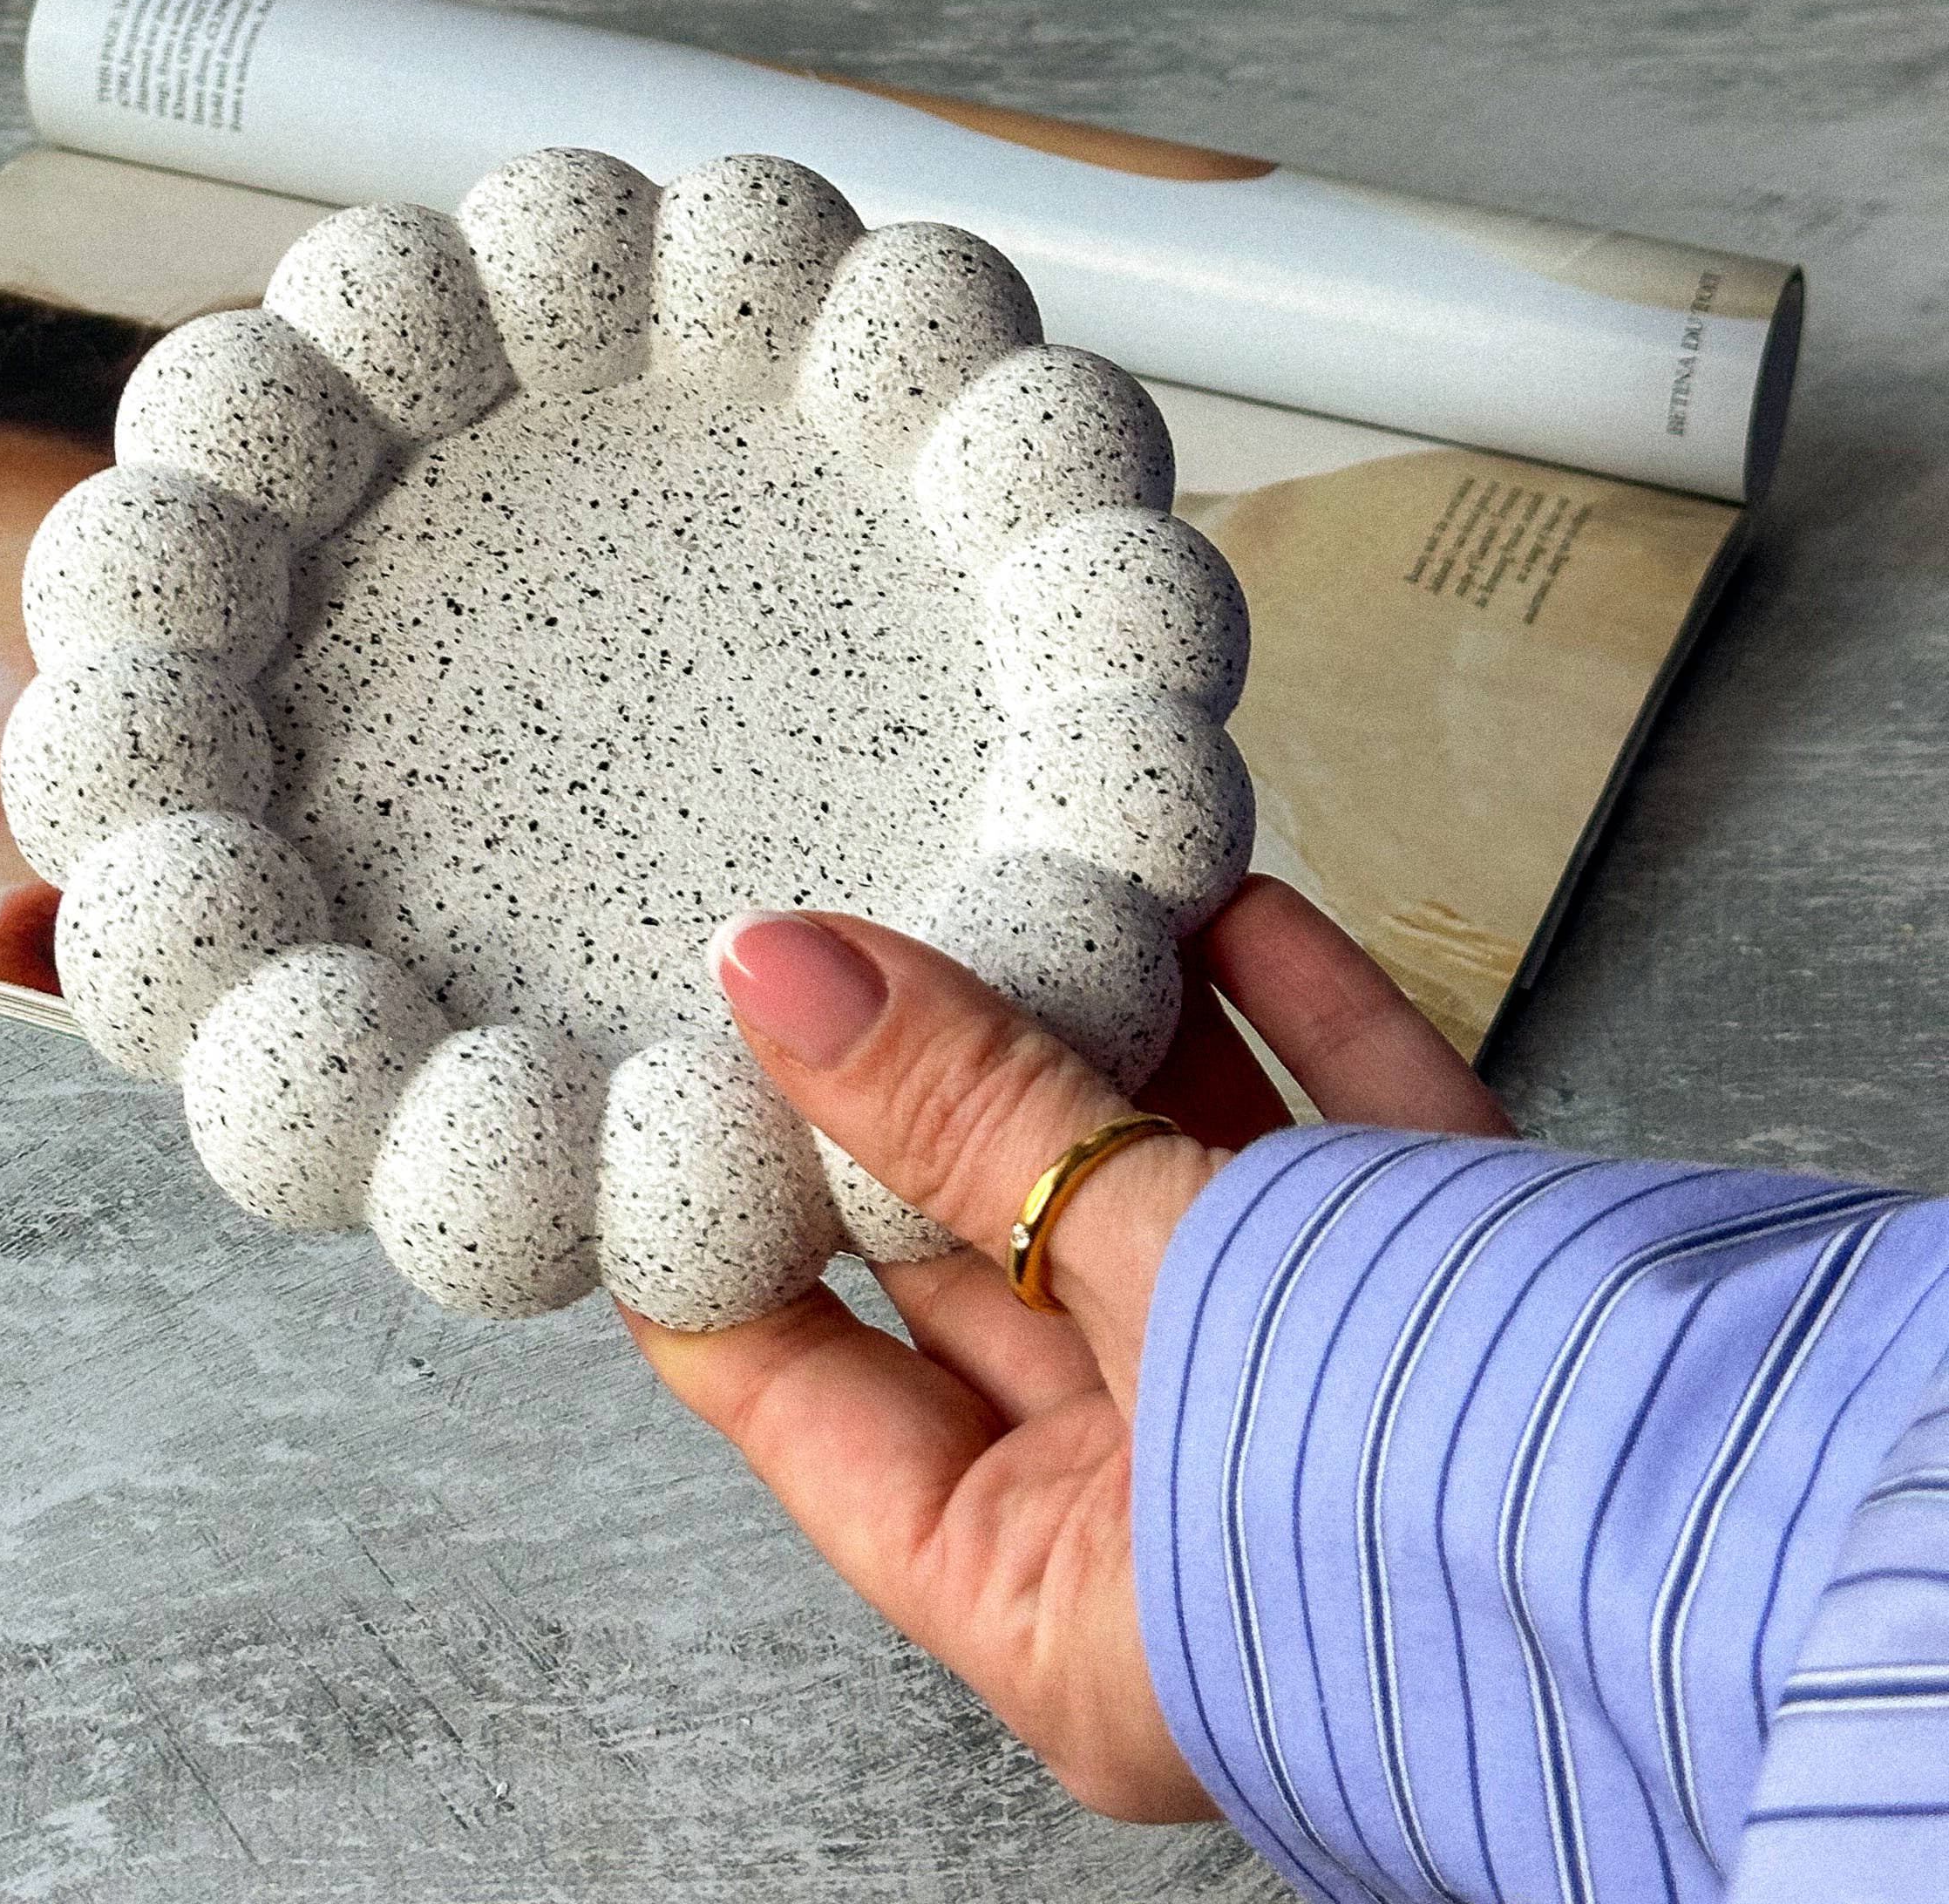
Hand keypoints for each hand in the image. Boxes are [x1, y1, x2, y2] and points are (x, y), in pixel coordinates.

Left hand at [624, 877, 1511, 1819]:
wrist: (1798, 1525)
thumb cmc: (1459, 1499)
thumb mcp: (1164, 1280)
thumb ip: (972, 1116)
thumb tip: (779, 978)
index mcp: (1063, 1603)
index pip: (817, 1401)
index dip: (727, 1231)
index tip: (666, 1073)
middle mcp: (1181, 1519)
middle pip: (991, 1269)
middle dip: (921, 1087)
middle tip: (841, 918)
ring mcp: (1326, 1406)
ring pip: (1169, 1186)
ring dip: (1105, 1022)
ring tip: (1018, 862)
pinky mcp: (1463, 1307)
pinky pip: (1335, 1141)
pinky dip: (1278, 1013)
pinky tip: (1216, 891)